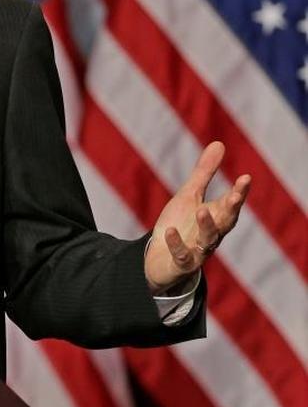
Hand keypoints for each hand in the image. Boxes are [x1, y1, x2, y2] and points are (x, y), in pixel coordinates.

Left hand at [145, 141, 250, 294]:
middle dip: (231, 209)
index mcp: (216, 217)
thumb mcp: (189, 195)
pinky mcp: (181, 263)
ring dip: (207, 226)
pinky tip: (169, 231)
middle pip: (226, 222)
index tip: (246, 177)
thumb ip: (204, 173)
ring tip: (202, 210)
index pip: (231, 203)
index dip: (239, 192)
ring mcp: (198, 250)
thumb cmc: (180, 223)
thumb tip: (219, 143)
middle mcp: (212, 234)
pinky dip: (177, 244)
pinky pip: (182, 255)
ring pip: (208, 240)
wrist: (161, 258)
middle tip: (236, 196)